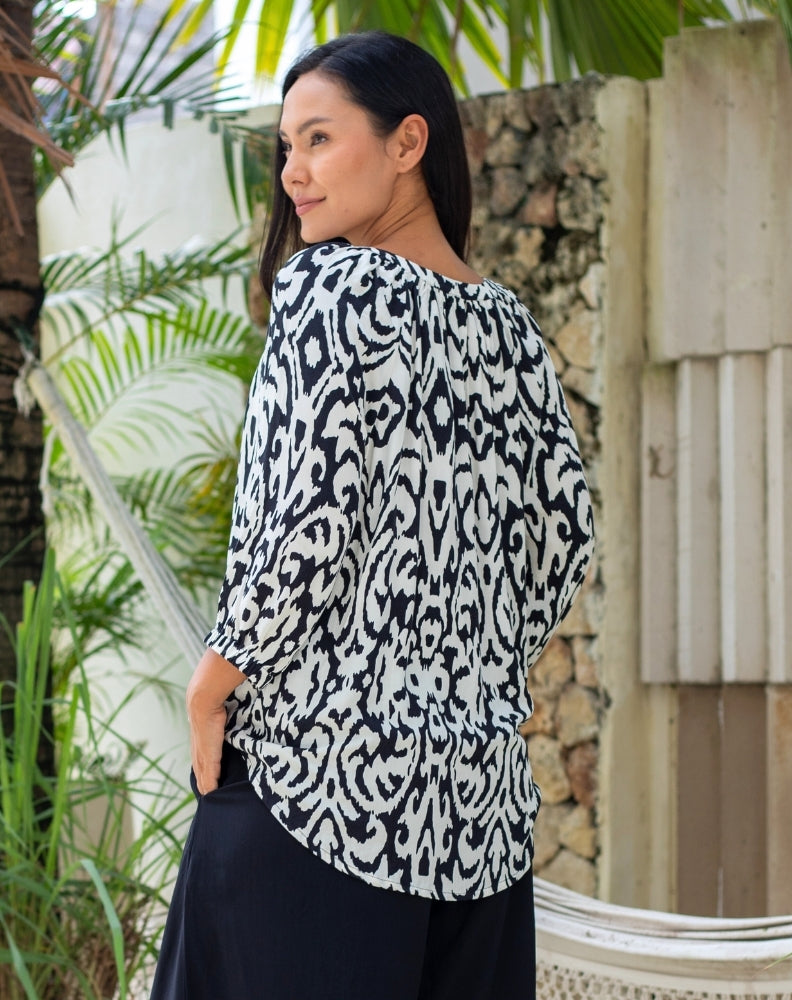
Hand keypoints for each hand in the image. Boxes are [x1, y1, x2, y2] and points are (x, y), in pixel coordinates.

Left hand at [186, 648, 246, 795]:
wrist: (204, 693)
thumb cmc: (217, 691)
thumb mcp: (222, 700)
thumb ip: (228, 702)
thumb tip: (237, 692)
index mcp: (201, 731)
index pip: (201, 751)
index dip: (204, 763)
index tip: (208, 772)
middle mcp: (198, 743)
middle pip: (200, 766)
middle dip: (203, 778)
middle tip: (208, 790)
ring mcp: (202, 750)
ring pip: (202, 773)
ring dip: (205, 784)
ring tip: (209, 795)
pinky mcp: (208, 756)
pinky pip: (208, 776)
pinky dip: (210, 785)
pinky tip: (211, 794)